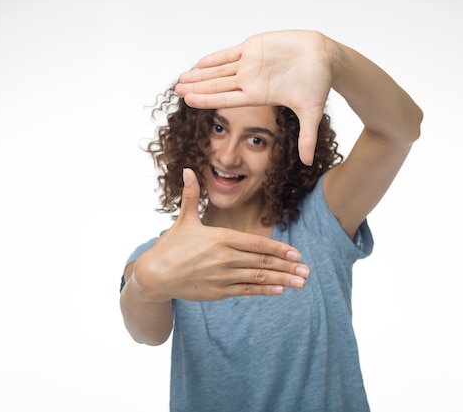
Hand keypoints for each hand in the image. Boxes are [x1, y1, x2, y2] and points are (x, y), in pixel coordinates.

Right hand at [133, 168, 309, 301]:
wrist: (154, 275)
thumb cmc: (171, 246)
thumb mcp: (184, 220)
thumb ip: (192, 195)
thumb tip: (187, 170)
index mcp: (221, 238)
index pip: (258, 244)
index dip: (279, 249)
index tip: (296, 254)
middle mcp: (225, 258)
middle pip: (263, 262)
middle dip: (288, 267)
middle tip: (307, 271)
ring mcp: (222, 277)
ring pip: (258, 278)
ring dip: (282, 281)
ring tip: (301, 283)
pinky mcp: (218, 292)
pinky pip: (246, 290)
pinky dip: (264, 291)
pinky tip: (279, 291)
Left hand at [174, 30, 333, 165]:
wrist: (326, 57)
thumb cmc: (319, 82)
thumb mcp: (311, 112)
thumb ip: (306, 137)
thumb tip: (308, 163)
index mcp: (258, 95)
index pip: (226, 99)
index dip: (206, 100)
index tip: (188, 101)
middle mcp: (250, 80)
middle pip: (217, 85)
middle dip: (196, 87)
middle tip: (176, 90)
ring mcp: (251, 63)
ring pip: (219, 69)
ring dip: (200, 73)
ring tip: (182, 76)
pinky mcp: (255, 47)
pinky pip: (230, 53)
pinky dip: (215, 57)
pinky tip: (200, 62)